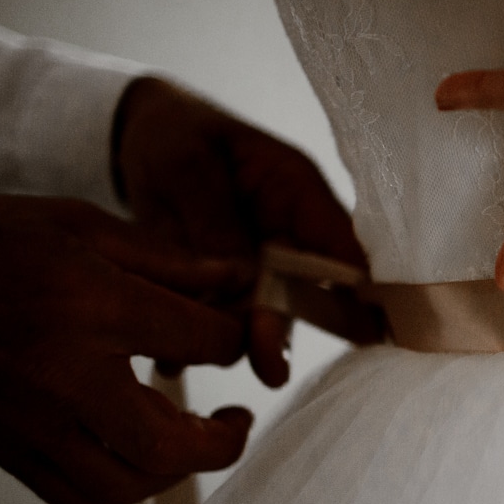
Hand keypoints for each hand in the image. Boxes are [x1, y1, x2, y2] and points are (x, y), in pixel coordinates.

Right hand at [0, 195, 255, 503]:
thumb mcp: (76, 223)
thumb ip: (164, 258)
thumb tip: (234, 276)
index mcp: (89, 306)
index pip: (202, 342)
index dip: (237, 340)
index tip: (236, 336)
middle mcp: (62, 374)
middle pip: (169, 444)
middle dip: (222, 442)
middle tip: (238, 421)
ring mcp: (28, 420)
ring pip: (123, 486)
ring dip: (172, 470)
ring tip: (191, 438)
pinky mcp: (2, 446)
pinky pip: (75, 496)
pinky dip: (117, 484)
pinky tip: (130, 450)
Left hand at [116, 77, 371, 384]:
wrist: (136, 135)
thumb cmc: (174, 135)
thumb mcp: (187, 168)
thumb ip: (216, 225)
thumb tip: (242, 284)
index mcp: (298, 192)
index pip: (343, 246)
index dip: (362, 291)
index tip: (367, 332)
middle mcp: (291, 232)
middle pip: (307, 292)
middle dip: (283, 329)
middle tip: (269, 369)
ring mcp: (263, 262)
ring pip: (267, 313)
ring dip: (237, 340)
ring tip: (187, 357)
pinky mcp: (231, 283)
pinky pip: (228, 317)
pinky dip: (202, 337)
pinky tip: (169, 357)